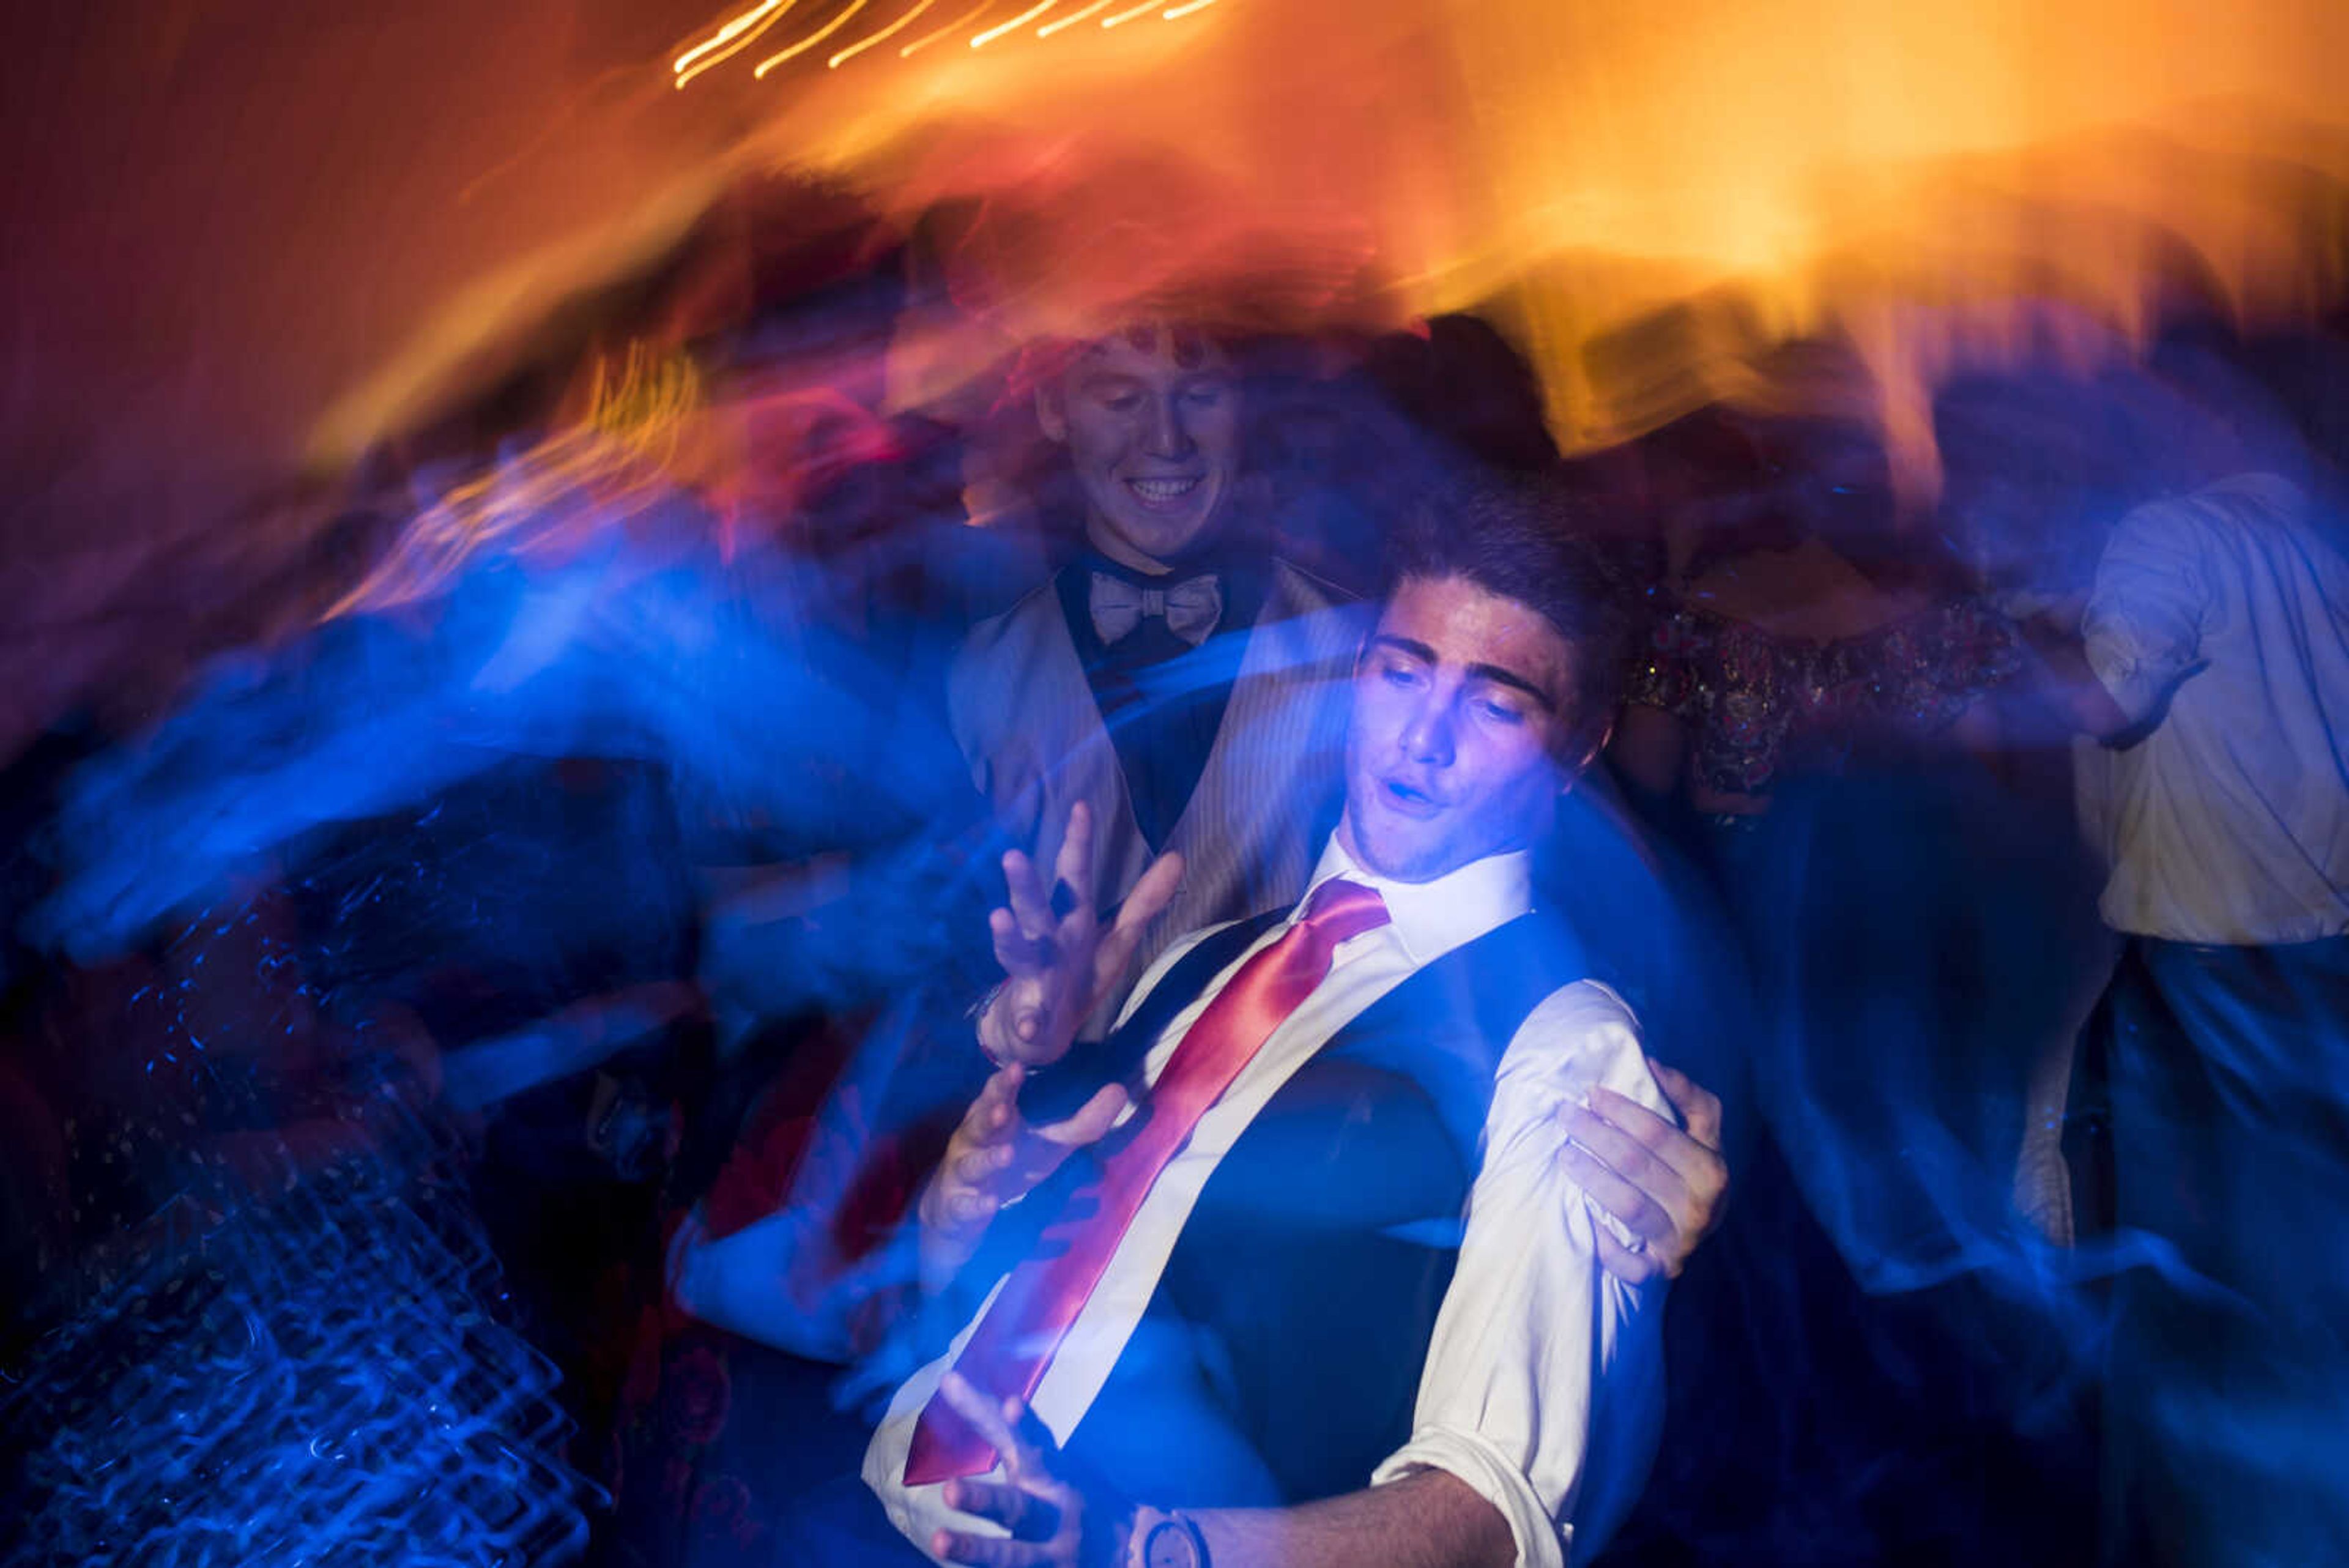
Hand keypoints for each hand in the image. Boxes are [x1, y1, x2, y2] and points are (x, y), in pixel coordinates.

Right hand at [918, 1064, 1128, 1289]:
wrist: (961, 1210)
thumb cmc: (1011, 1163)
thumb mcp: (1050, 1143)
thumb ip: (1083, 1121)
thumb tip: (1120, 1089)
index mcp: (994, 1119)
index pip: (998, 1095)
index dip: (1005, 1082)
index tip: (1017, 1067)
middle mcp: (974, 1141)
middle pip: (980, 1123)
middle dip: (990, 1112)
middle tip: (1005, 1107)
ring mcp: (964, 1173)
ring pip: (972, 1163)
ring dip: (988, 1159)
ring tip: (1007, 1154)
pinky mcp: (958, 1205)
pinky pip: (964, 1204)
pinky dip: (976, 1204)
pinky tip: (989, 1203)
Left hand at [931, 1372, 1131, 1567]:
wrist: (1131, 1550)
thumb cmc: (1077, 1500)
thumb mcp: (1052, 1466)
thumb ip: (1018, 1435)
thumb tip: (993, 1395)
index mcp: (1052, 1480)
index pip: (1022, 1446)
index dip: (1000, 1423)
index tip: (982, 1396)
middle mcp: (1052, 1517)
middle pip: (1017, 1506)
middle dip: (984, 1498)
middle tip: (949, 1489)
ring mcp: (1052, 1557)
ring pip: (1014, 1556)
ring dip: (976, 1550)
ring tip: (939, 1542)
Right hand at [979, 800, 1183, 1068]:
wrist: (1035, 1032)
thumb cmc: (1078, 974)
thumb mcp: (1118, 938)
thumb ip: (1145, 901)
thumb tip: (1178, 856)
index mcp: (1072, 921)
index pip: (1073, 877)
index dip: (1078, 844)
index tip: (1082, 807)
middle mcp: (1046, 942)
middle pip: (1036, 908)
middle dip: (1025, 884)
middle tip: (1012, 855)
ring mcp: (1033, 977)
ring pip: (1017, 953)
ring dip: (1009, 937)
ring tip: (999, 918)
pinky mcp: (1029, 1015)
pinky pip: (1027, 1019)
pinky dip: (1025, 1021)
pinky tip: (1025, 1023)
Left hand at [1562, 1058, 1727, 1283]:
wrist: (1702, 1230)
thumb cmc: (1694, 1170)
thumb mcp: (1703, 1132)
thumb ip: (1687, 1097)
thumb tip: (1652, 1063)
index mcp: (1710, 1168)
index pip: (1657, 1132)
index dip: (1621, 1110)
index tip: (1591, 1093)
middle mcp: (1699, 1206)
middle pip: (1636, 1165)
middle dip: (1596, 1135)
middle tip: (1566, 1116)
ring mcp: (1680, 1241)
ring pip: (1628, 1206)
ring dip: (1591, 1178)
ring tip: (1564, 1155)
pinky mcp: (1661, 1270)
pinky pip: (1630, 1263)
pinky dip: (1606, 1245)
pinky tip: (1584, 1220)